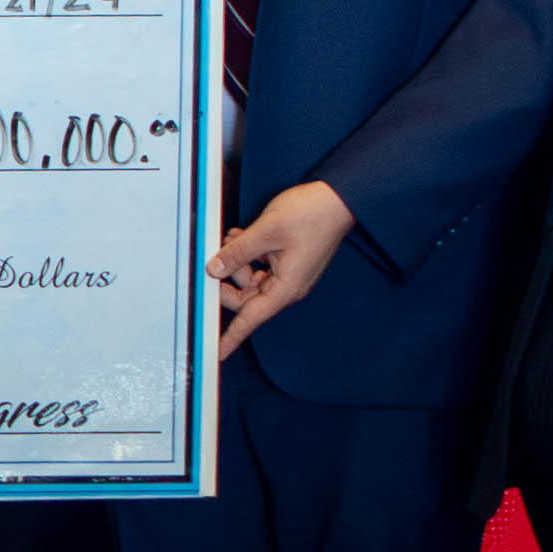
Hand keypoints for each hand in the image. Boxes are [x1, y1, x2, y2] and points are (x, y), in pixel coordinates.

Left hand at [208, 182, 351, 358]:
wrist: (337, 199)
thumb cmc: (312, 214)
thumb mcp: (266, 231)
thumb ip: (238, 253)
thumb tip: (215, 270)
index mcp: (286, 287)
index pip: (251, 318)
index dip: (231, 337)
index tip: (216, 352)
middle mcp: (287, 286)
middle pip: (246, 297)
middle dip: (229, 278)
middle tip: (218, 256)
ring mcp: (287, 274)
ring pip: (250, 279)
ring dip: (237, 260)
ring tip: (236, 237)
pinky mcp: (287, 261)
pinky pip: (259, 266)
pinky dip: (248, 254)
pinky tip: (244, 237)